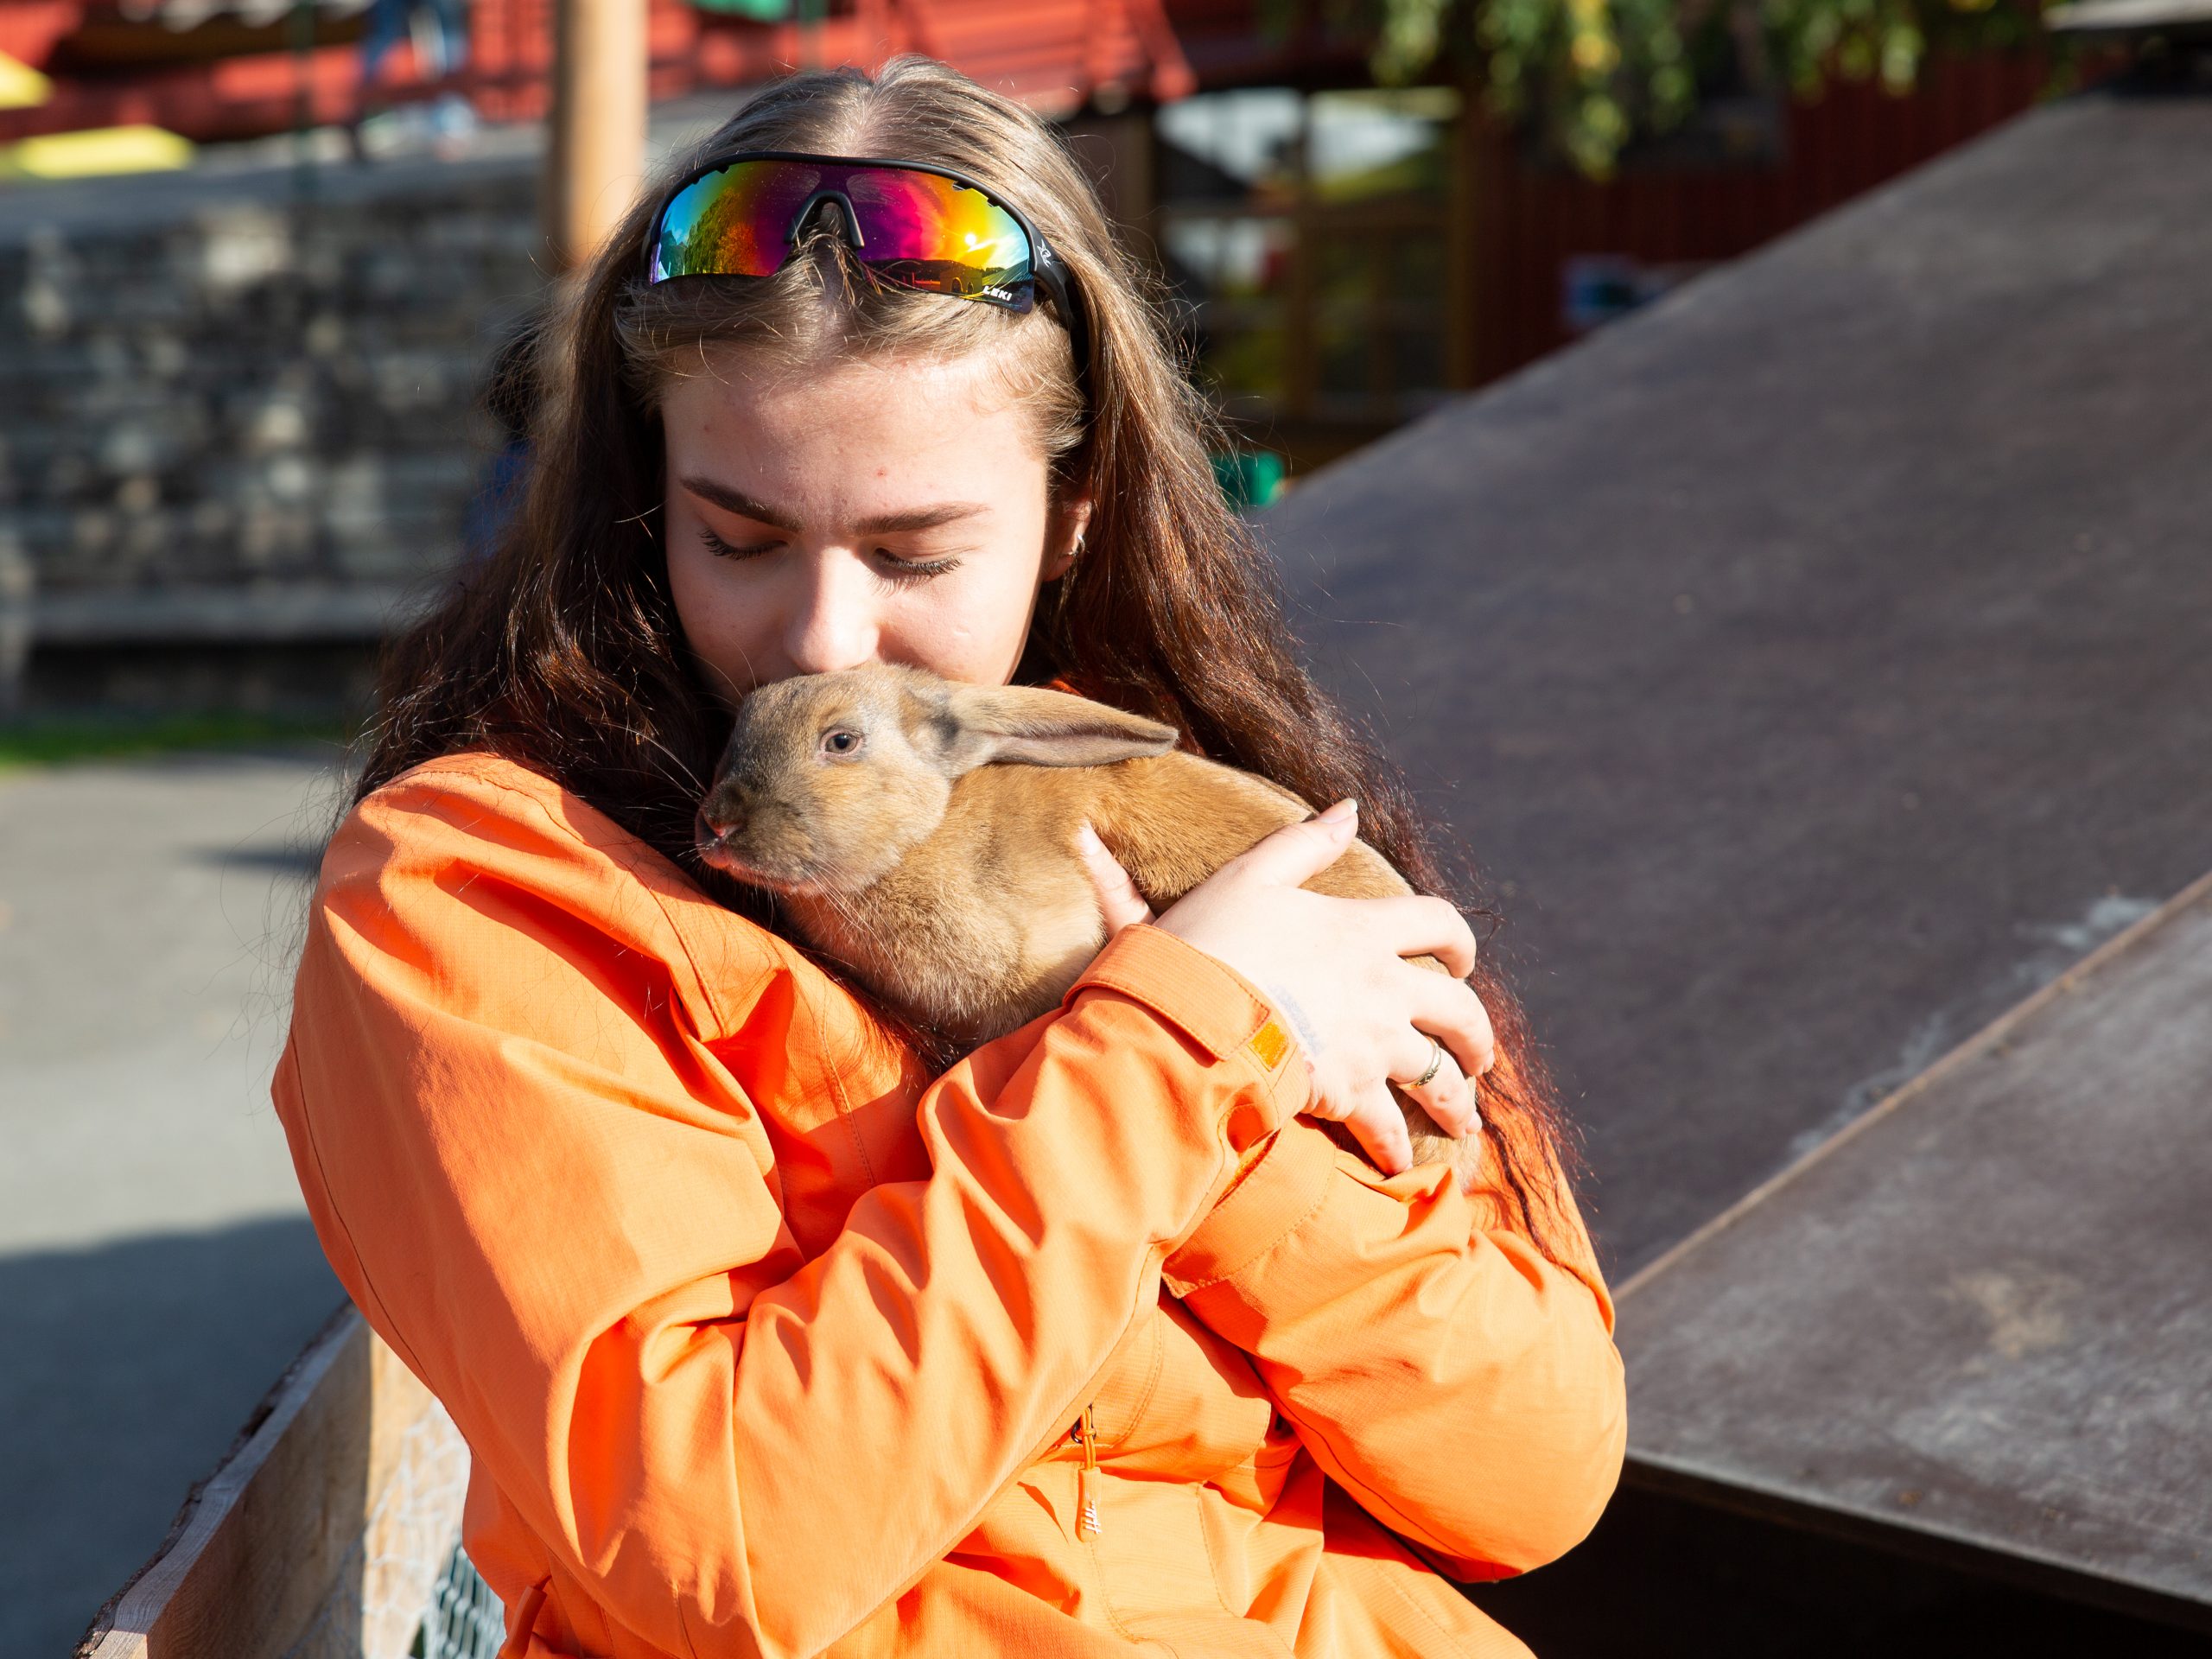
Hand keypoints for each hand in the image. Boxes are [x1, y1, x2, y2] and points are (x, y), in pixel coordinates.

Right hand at [1075, 802, 1492, 1174]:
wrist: (1188, 1016)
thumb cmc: (1209, 942)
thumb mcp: (1251, 875)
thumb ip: (1304, 844)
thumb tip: (1348, 809)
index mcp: (1363, 930)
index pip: (1439, 923)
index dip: (1458, 940)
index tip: (1461, 961)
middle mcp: (1382, 987)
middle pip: (1460, 1010)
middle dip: (1478, 1036)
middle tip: (1480, 1056)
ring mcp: (1371, 1044)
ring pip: (1439, 1074)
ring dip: (1457, 1100)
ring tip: (1464, 1121)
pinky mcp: (1348, 1093)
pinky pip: (1388, 1125)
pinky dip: (1396, 1147)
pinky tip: (1400, 1164)